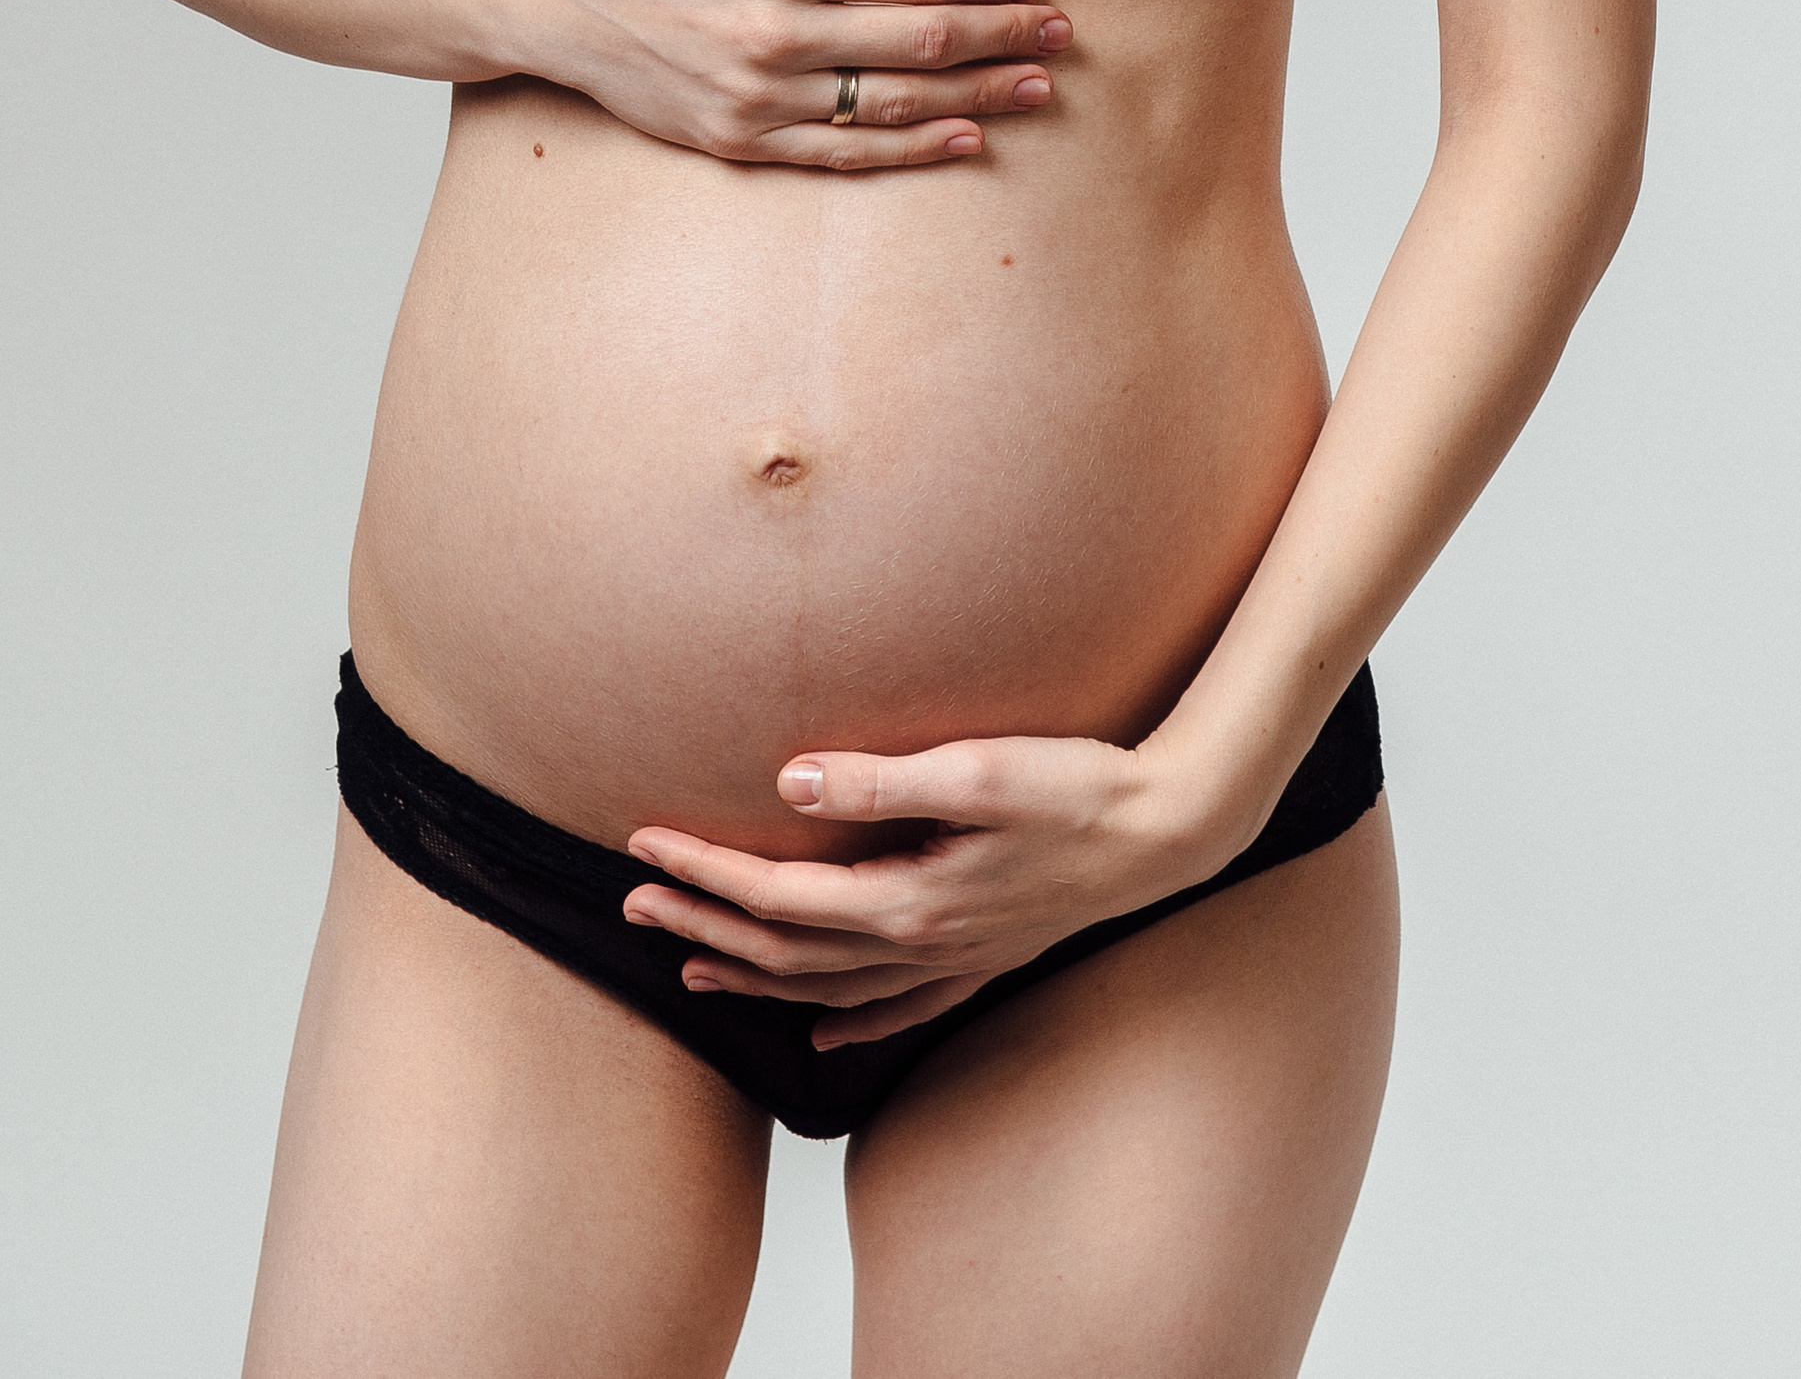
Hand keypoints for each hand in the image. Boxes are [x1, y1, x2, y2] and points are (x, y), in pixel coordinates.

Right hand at [486, 0, 1070, 169]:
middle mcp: (778, 30)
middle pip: (924, 40)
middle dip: (1004, 34)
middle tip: (1060, 33)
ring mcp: (758, 94)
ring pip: (897, 104)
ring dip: (980, 96)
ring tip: (1037, 88)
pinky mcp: (739, 140)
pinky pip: (846, 152)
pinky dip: (914, 148)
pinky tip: (967, 137)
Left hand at [620, 730, 1232, 1047]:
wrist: (1168, 832)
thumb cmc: (1080, 788)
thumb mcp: (982, 769)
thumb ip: (885, 779)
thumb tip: (791, 778)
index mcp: (908, 899)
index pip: (776, 896)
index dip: (704, 873)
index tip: (643, 845)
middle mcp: (919, 944)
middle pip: (784, 951)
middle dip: (702, 928)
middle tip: (631, 906)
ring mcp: (952, 960)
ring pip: (825, 988)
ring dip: (752, 978)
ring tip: (691, 969)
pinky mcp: (980, 957)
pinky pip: (892, 1009)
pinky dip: (843, 1022)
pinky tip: (816, 1032)